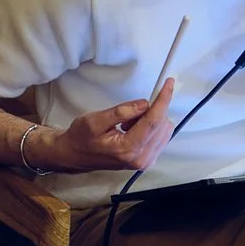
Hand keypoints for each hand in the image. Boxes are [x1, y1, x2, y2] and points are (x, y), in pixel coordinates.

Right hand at [30, 84, 175, 173]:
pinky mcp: (148, 159)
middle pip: (162, 124)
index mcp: (128, 149)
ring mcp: (146, 161)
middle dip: (151, 111)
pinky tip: (133, 129)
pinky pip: (161, 136)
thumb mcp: (94, 120)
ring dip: (150, 120)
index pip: (153, 121)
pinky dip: (150, 127)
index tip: (169, 84)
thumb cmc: (81, 138)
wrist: (75, 155)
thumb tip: (144, 104)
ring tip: (127, 123)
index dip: (163, 100)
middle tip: (129, 112)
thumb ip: (121, 112)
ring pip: (164, 130)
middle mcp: (141, 158)